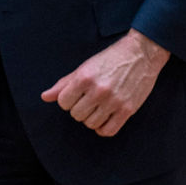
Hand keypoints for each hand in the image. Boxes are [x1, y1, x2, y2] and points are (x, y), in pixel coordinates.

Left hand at [39, 29, 169, 136]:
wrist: (141, 53)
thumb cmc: (111, 58)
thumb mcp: (84, 67)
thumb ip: (64, 83)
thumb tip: (44, 97)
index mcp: (85, 77)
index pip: (63, 102)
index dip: (67, 100)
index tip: (76, 95)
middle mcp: (98, 90)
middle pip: (76, 115)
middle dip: (79, 109)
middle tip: (88, 100)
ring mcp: (113, 101)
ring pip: (90, 124)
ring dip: (91, 118)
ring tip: (98, 106)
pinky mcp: (127, 110)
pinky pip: (108, 131)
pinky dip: (103, 128)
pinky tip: (105, 118)